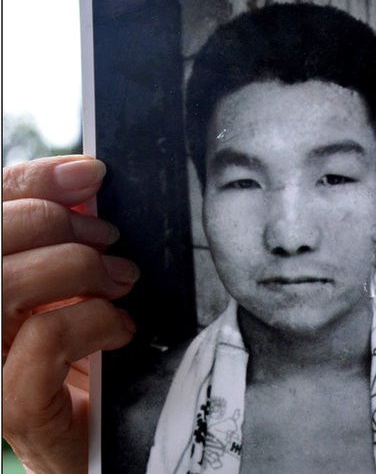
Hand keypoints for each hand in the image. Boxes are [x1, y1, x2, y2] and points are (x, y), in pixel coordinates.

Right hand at [2, 156, 138, 473]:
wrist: (95, 445)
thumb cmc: (84, 365)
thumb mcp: (71, 292)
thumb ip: (64, 243)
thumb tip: (85, 186)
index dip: (33, 182)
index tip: (89, 174)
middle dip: (59, 225)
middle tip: (108, 241)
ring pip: (7, 285)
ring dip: (78, 269)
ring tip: (120, 283)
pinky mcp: (13, 409)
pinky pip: (42, 343)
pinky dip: (91, 322)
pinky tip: (119, 330)